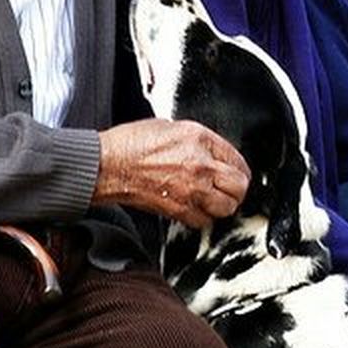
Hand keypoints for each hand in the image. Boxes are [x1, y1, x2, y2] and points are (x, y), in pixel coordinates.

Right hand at [93, 119, 249, 228]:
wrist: (108, 165)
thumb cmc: (130, 144)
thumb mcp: (170, 126)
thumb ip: (196, 141)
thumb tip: (211, 153)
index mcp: (199, 139)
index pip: (236, 158)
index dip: (238, 167)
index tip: (236, 171)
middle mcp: (200, 165)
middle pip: (239, 186)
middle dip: (237, 188)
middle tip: (231, 188)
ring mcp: (191, 190)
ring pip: (226, 207)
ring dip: (223, 204)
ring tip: (216, 199)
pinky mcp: (178, 210)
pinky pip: (203, 220)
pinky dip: (203, 217)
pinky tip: (196, 207)